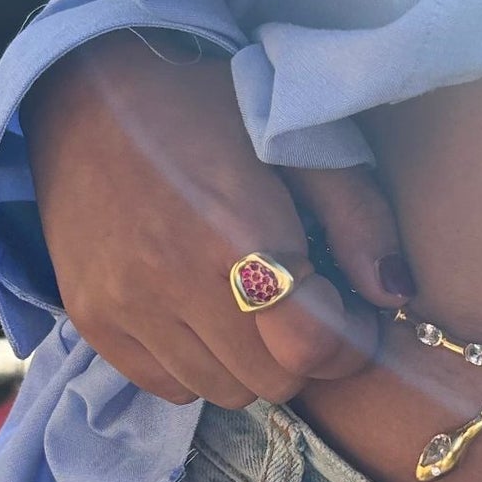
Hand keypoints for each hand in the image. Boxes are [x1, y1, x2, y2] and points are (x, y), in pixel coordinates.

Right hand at [24, 29, 414, 406]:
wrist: (86, 90)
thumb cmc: (206, 107)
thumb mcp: (296, 141)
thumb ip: (357, 216)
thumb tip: (395, 293)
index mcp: (235, 233)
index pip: (310, 348)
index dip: (348, 343)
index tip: (351, 316)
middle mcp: (174, 280)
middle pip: (272, 381)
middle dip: (300, 352)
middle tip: (299, 305)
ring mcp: (126, 306)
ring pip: (221, 391)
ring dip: (248, 362)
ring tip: (246, 306)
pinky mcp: (93, 321)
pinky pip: (167, 386)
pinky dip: (195, 364)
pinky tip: (198, 312)